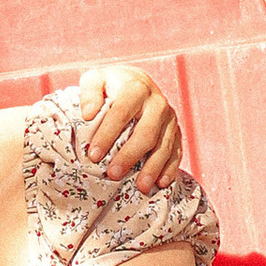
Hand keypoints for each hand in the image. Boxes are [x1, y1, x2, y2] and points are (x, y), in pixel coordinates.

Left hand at [78, 62, 182, 189]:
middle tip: (113, 174)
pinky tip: (161, 183)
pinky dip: (170, 169)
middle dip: (129, 156)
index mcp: (137, 87)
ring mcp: (170, 119)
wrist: (137, 83)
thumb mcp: (95, 79)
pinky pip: (176, 152)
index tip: (93, 155)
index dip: (107, 134)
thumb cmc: (111, 85)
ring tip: (140, 187)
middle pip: (146, 133)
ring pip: (164, 146)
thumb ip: (89, 91)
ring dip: (152, 168)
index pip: (121, 112)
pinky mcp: (176, 132)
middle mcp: (157, 102)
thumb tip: (88, 113)